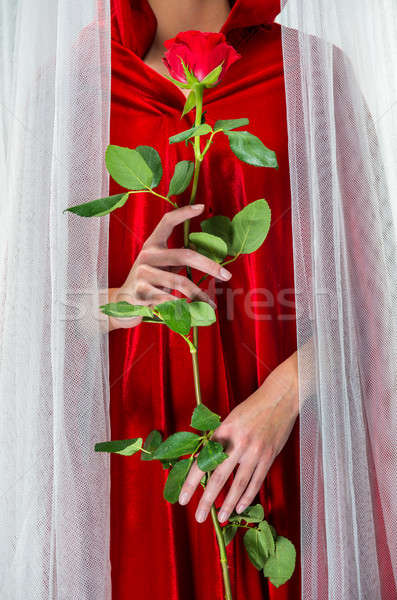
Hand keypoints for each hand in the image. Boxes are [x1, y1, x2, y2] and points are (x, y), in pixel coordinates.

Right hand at [107, 204, 231, 331]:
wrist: (122, 304)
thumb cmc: (148, 282)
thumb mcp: (159, 266)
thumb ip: (176, 259)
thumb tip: (204, 258)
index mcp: (152, 245)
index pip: (167, 222)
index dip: (183, 213)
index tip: (201, 207)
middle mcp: (147, 255)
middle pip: (184, 255)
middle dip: (209, 265)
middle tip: (226, 275)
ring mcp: (142, 274)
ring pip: (179, 282)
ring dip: (199, 295)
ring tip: (211, 305)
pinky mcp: (141, 293)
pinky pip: (169, 300)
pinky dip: (183, 308)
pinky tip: (193, 314)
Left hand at [178, 351, 298, 522]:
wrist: (279, 398)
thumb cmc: (251, 408)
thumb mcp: (229, 420)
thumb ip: (218, 440)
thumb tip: (202, 463)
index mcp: (223, 432)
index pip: (202, 462)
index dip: (191, 483)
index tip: (183, 499)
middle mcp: (238, 443)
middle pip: (218, 478)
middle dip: (207, 500)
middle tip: (199, 517)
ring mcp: (255, 451)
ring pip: (239, 484)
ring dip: (228, 504)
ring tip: (220, 518)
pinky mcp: (269, 456)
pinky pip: (256, 482)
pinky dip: (248, 496)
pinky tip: (239, 507)